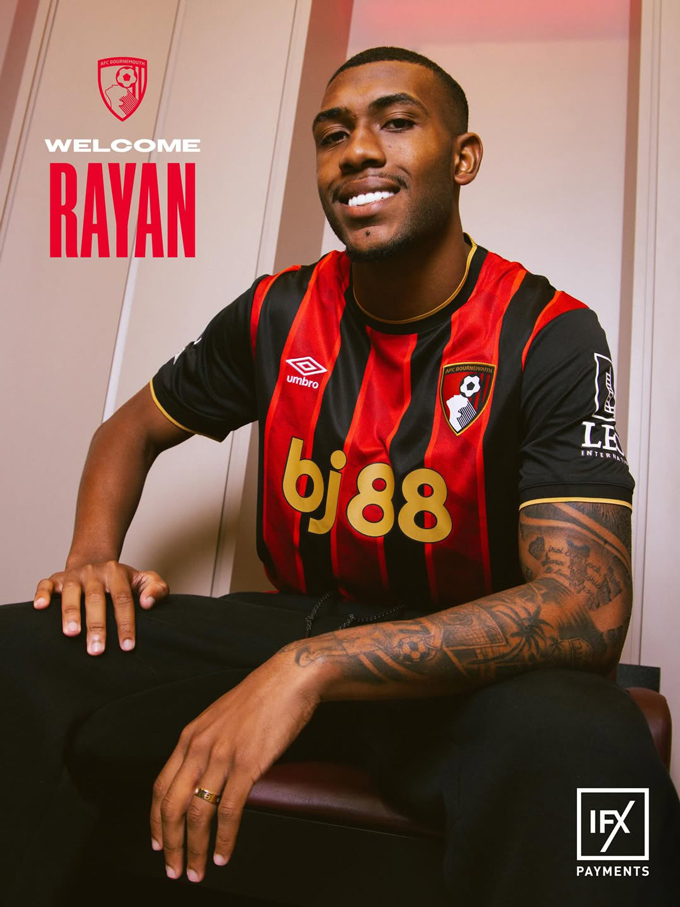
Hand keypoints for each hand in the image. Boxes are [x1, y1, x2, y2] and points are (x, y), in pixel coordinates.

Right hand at [33, 561, 168, 654]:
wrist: (96, 563)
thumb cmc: (122, 581)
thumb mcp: (144, 579)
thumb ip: (156, 588)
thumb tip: (148, 604)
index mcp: (117, 573)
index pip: (123, 599)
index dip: (125, 623)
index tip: (127, 646)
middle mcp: (94, 573)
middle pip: (96, 599)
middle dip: (97, 625)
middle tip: (97, 650)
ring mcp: (74, 575)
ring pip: (71, 593)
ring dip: (70, 613)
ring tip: (70, 634)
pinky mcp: (56, 578)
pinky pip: (46, 584)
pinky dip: (42, 594)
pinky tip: (40, 607)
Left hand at [150, 648, 320, 882]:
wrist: (288, 680)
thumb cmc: (260, 698)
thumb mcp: (220, 718)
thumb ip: (206, 745)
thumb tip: (203, 775)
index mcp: (190, 736)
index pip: (161, 786)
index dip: (156, 820)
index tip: (157, 843)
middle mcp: (199, 747)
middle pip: (172, 805)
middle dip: (170, 844)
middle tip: (173, 869)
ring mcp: (222, 756)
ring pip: (198, 813)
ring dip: (194, 848)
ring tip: (196, 870)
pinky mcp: (247, 764)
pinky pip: (229, 810)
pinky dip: (224, 838)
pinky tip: (223, 853)